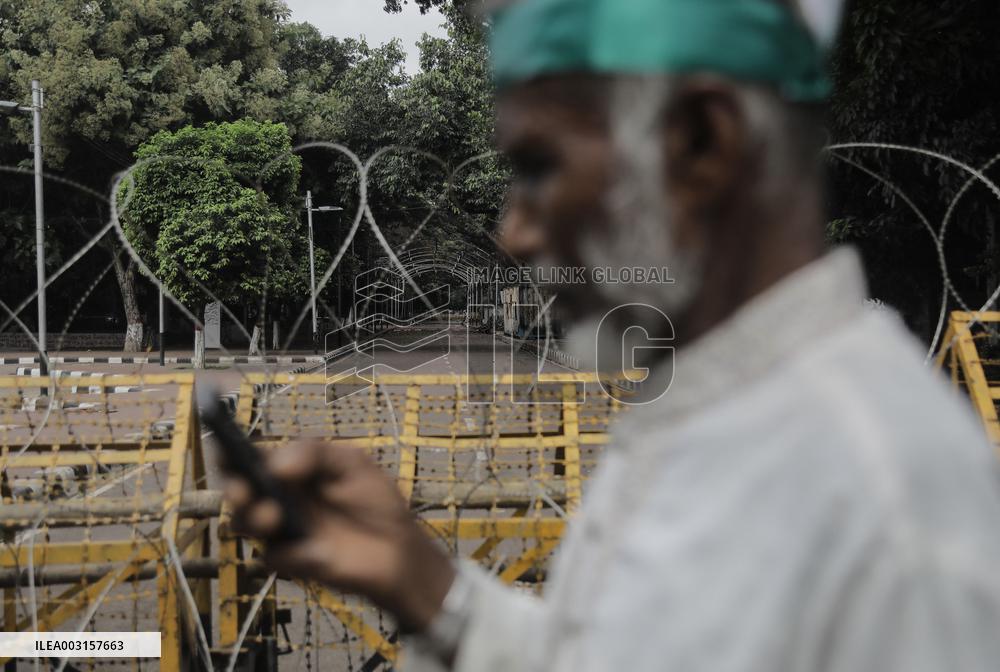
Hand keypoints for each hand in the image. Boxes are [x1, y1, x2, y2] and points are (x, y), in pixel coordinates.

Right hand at [224, 440, 455, 631]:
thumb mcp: (352, 462)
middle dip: (233, 488)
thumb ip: (315, 453)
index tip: (226, 451)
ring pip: (243, 523)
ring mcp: (281, 530)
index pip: (250, 457)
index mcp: (290, 469)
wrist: (399, 547)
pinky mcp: (292, 561)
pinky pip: (274, 557)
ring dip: (251, 519)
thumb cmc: (376, 500)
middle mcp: (278, 497)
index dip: (230, 452)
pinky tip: (319, 551)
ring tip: (274, 517)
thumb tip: (277, 464)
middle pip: (237, 491)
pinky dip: (293, 554)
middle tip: (245, 490)